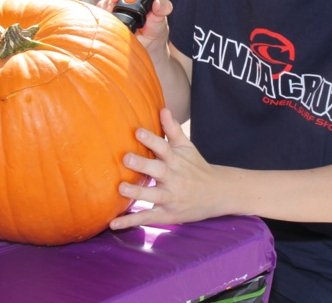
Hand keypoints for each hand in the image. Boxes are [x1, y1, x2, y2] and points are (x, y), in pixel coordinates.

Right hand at [96, 0, 172, 53]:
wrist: (146, 46)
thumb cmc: (155, 30)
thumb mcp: (161, 20)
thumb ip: (163, 9)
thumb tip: (158, 3)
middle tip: (113, 5)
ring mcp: (118, 4)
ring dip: (107, 4)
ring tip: (112, 14)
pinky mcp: (110, 14)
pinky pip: (101, 9)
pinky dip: (102, 12)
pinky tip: (108, 18)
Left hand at [110, 108, 228, 229]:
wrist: (218, 194)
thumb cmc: (197, 167)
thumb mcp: (188, 147)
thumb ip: (173, 129)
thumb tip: (163, 107)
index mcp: (177, 160)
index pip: (164, 147)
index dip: (151, 139)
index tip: (137, 131)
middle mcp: (175, 178)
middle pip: (158, 170)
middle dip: (143, 164)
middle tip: (126, 158)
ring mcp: (171, 197)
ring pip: (153, 195)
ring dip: (137, 193)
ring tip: (120, 188)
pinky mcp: (168, 214)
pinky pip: (148, 217)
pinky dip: (130, 221)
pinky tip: (113, 223)